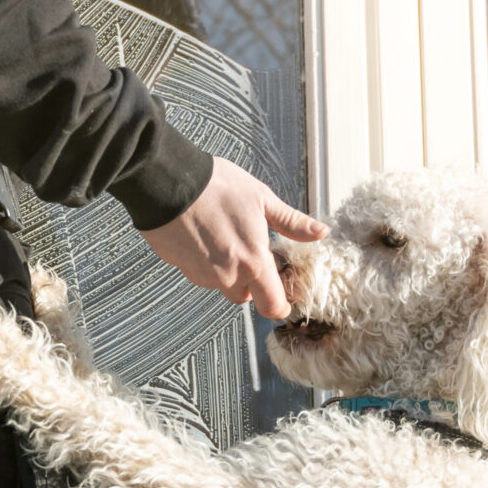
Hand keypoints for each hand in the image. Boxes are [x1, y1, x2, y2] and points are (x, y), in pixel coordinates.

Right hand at [139, 157, 325, 318]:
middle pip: (246, 296)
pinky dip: (206, 262)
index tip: (282, 292)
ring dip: (227, 270)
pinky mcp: (182, 268)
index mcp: (253, 261)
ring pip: (222, 284)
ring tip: (224, 236)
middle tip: (249, 251)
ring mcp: (202, 274)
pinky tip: (204, 236)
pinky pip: (201, 274)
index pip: (273, 306)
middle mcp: (227, 275)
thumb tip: (320, 232)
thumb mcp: (262, 198)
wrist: (168, 182)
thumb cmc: (216, 186)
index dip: (281, 303)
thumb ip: (292, 223)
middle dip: (251, 280)